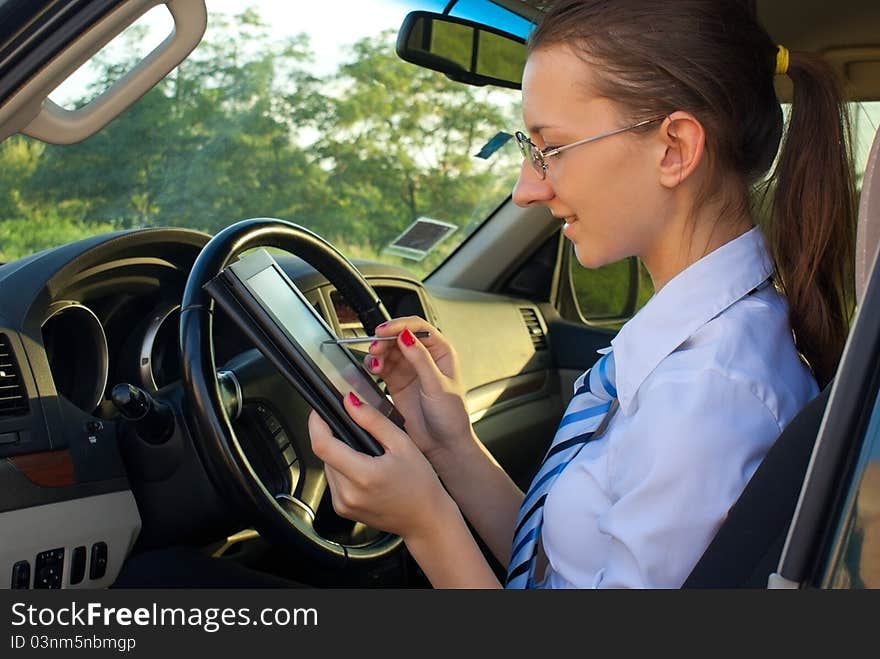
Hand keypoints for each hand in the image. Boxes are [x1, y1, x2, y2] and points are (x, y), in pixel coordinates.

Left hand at [308, 392, 455, 540]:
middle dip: (334, 438)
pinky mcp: (342, 510)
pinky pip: (334, 481)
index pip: (322, 445)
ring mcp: (343, 504)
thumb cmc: (420, 484)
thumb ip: (373, 421)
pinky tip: (364, 470)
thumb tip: (350, 401)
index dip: (316, 424)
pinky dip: (343, 470)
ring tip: (366, 454)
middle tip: (357, 432)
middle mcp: (348, 494)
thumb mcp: (402, 444)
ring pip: (327, 466)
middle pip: (324, 454)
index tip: (319, 411)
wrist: (425, 520)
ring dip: (339, 454)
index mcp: (363, 476)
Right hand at [363, 317, 472, 464]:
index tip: (384, 331)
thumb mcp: (438, 386)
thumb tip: (407, 336)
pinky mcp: (397, 382)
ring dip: (378, 353)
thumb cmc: (451, 417)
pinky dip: (375, 365)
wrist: (444, 444)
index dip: (399, 325)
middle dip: (385, 339)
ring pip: (389, 351)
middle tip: (375, 347)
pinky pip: (383, 367)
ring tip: (374, 362)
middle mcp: (425, 358)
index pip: (418, 327)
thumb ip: (421, 360)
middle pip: (399, 337)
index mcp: (441, 352)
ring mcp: (410, 370)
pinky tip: (374, 369)